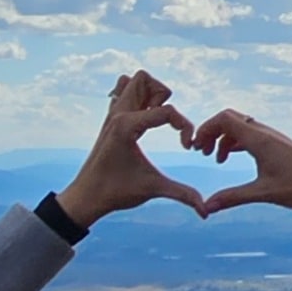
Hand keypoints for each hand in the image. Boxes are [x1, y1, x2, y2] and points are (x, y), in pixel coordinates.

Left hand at [54, 70, 204, 226]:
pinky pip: (122, 92)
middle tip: (166, 121)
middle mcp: (118, 114)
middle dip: (163, 96)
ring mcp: (112, 114)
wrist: (86, 198)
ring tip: (156, 118)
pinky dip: (138, 98)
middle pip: (144, 80)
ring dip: (149, 93)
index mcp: (127, 125)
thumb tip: (205, 210)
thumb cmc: (115, 192)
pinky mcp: (110, 119)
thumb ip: (182, 194)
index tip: (188, 147)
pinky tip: (145, 122)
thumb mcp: (152, 189)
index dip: (184, 126)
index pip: (166, 110)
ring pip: (132, 81)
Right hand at [189, 108, 291, 273]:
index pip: (224, 119)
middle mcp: (265, 133)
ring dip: (224, 138)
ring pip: (241, 127)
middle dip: (211, 132)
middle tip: (201, 152)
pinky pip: (251, 135)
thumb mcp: (263, 193)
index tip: (195, 148)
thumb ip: (232, 198)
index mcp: (259, 139)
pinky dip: (237, 142)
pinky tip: (231, 158)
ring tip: (215, 159)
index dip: (205, 129)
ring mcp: (273, 138)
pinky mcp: (279, 146)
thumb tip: (206, 207)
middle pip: (230, 118)